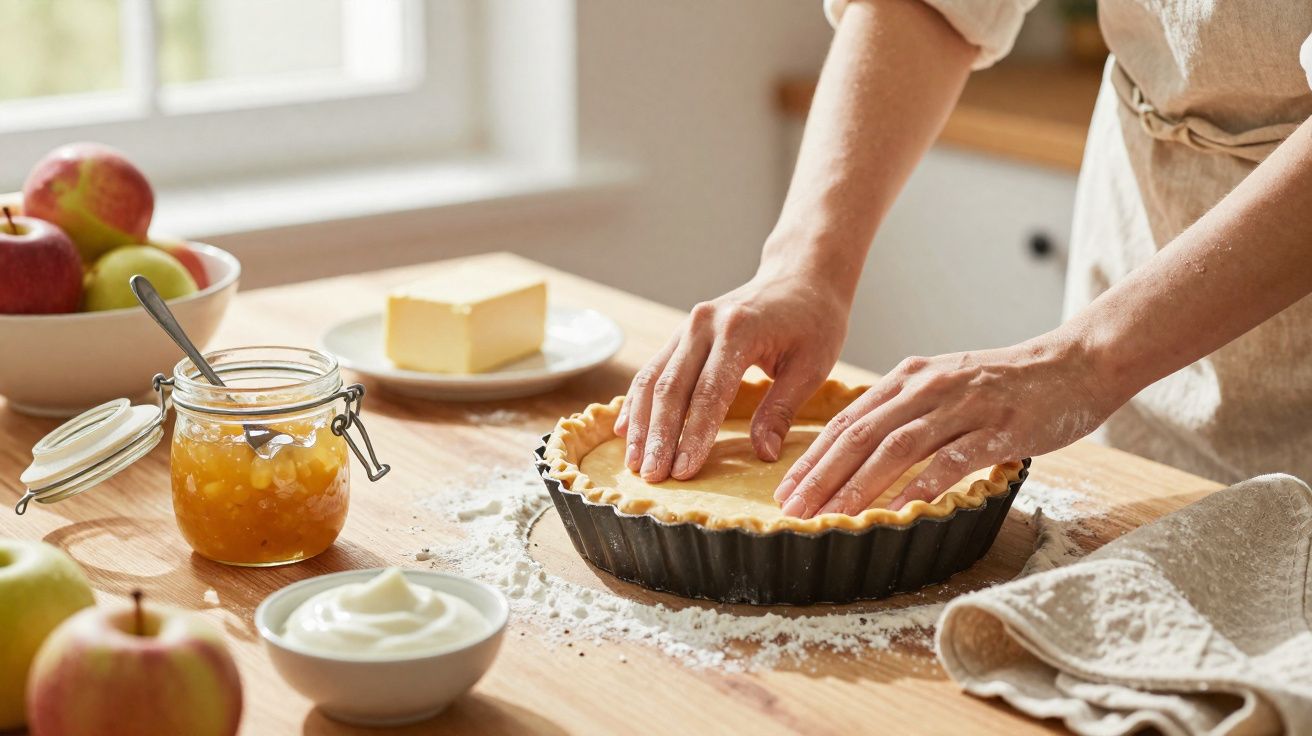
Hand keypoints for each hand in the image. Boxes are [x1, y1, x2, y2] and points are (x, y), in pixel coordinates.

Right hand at [614, 268, 849, 481]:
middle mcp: (704, 324)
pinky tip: (626, 431)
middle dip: (660, 437)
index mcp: (739, 330)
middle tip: (652, 477)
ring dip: (641, 424)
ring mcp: (688, 326)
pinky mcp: (681, 334)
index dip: (694, 435)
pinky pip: (652, 370)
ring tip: (636, 464)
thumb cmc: (813, 321)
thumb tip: (763, 454)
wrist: (801, 275)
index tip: (683, 472)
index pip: (709, 392)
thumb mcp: (811, 365)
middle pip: (672, 387)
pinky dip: (637, 402)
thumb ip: (781, 409)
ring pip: (653, 379)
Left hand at [773, 331, 1122, 516]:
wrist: (1076, 363)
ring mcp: (963, 406)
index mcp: (909, 377)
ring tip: (829, 518)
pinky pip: (951, 461)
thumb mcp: (945, 385)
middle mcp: (928, 388)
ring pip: (896, 449)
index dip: (813, 457)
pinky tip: (896, 511)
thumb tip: (862, 449)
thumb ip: (907, 410)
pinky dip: (919, 486)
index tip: (786, 489)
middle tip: (792, 510)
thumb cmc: (1008, 383)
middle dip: (821, 476)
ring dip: (857, 486)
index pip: (847, 420)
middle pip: (860, 435)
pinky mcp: (998, 428)